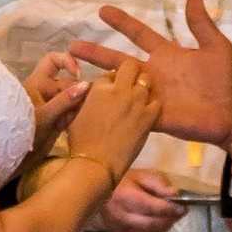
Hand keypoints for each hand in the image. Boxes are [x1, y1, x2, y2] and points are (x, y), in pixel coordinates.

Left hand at [23, 49, 88, 149]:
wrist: (12, 154)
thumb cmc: (22, 128)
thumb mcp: (44, 115)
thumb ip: (65, 100)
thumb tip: (86, 85)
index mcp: (38, 82)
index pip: (53, 61)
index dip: (68, 61)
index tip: (78, 74)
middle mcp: (46, 90)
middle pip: (68, 83)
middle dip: (79, 93)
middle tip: (90, 105)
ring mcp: (52, 105)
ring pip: (72, 99)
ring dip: (78, 107)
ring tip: (80, 118)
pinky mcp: (56, 119)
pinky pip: (71, 113)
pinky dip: (75, 118)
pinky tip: (75, 126)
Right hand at [69, 61, 160, 185]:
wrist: (96, 164)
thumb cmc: (80, 142)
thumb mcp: (75, 116)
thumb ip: (83, 101)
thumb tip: (86, 94)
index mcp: (99, 89)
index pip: (109, 74)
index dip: (111, 80)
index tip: (112, 88)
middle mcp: (119, 90)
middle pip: (129, 67)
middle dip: (129, 72)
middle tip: (129, 84)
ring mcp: (136, 102)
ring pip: (146, 80)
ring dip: (143, 86)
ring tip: (139, 97)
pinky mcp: (149, 117)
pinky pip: (157, 102)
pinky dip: (153, 105)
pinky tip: (148, 112)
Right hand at [76, 0, 231, 141]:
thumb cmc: (226, 82)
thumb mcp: (216, 48)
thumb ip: (201, 24)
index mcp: (168, 55)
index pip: (139, 35)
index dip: (122, 22)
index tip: (103, 10)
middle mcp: (154, 74)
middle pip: (118, 60)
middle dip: (95, 53)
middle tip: (72, 45)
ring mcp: (150, 95)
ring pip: (118, 84)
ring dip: (97, 79)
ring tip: (72, 73)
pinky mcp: (152, 116)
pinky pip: (126, 110)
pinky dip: (109, 106)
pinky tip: (91, 104)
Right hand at [101, 171, 187, 231]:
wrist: (101, 191)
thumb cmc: (123, 180)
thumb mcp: (142, 175)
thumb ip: (159, 184)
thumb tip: (175, 194)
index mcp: (125, 198)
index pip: (152, 208)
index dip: (170, 209)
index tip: (183, 207)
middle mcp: (121, 217)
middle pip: (152, 224)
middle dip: (169, 219)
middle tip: (179, 212)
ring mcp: (119, 229)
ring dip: (164, 226)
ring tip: (171, 216)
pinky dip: (155, 231)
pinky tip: (159, 223)